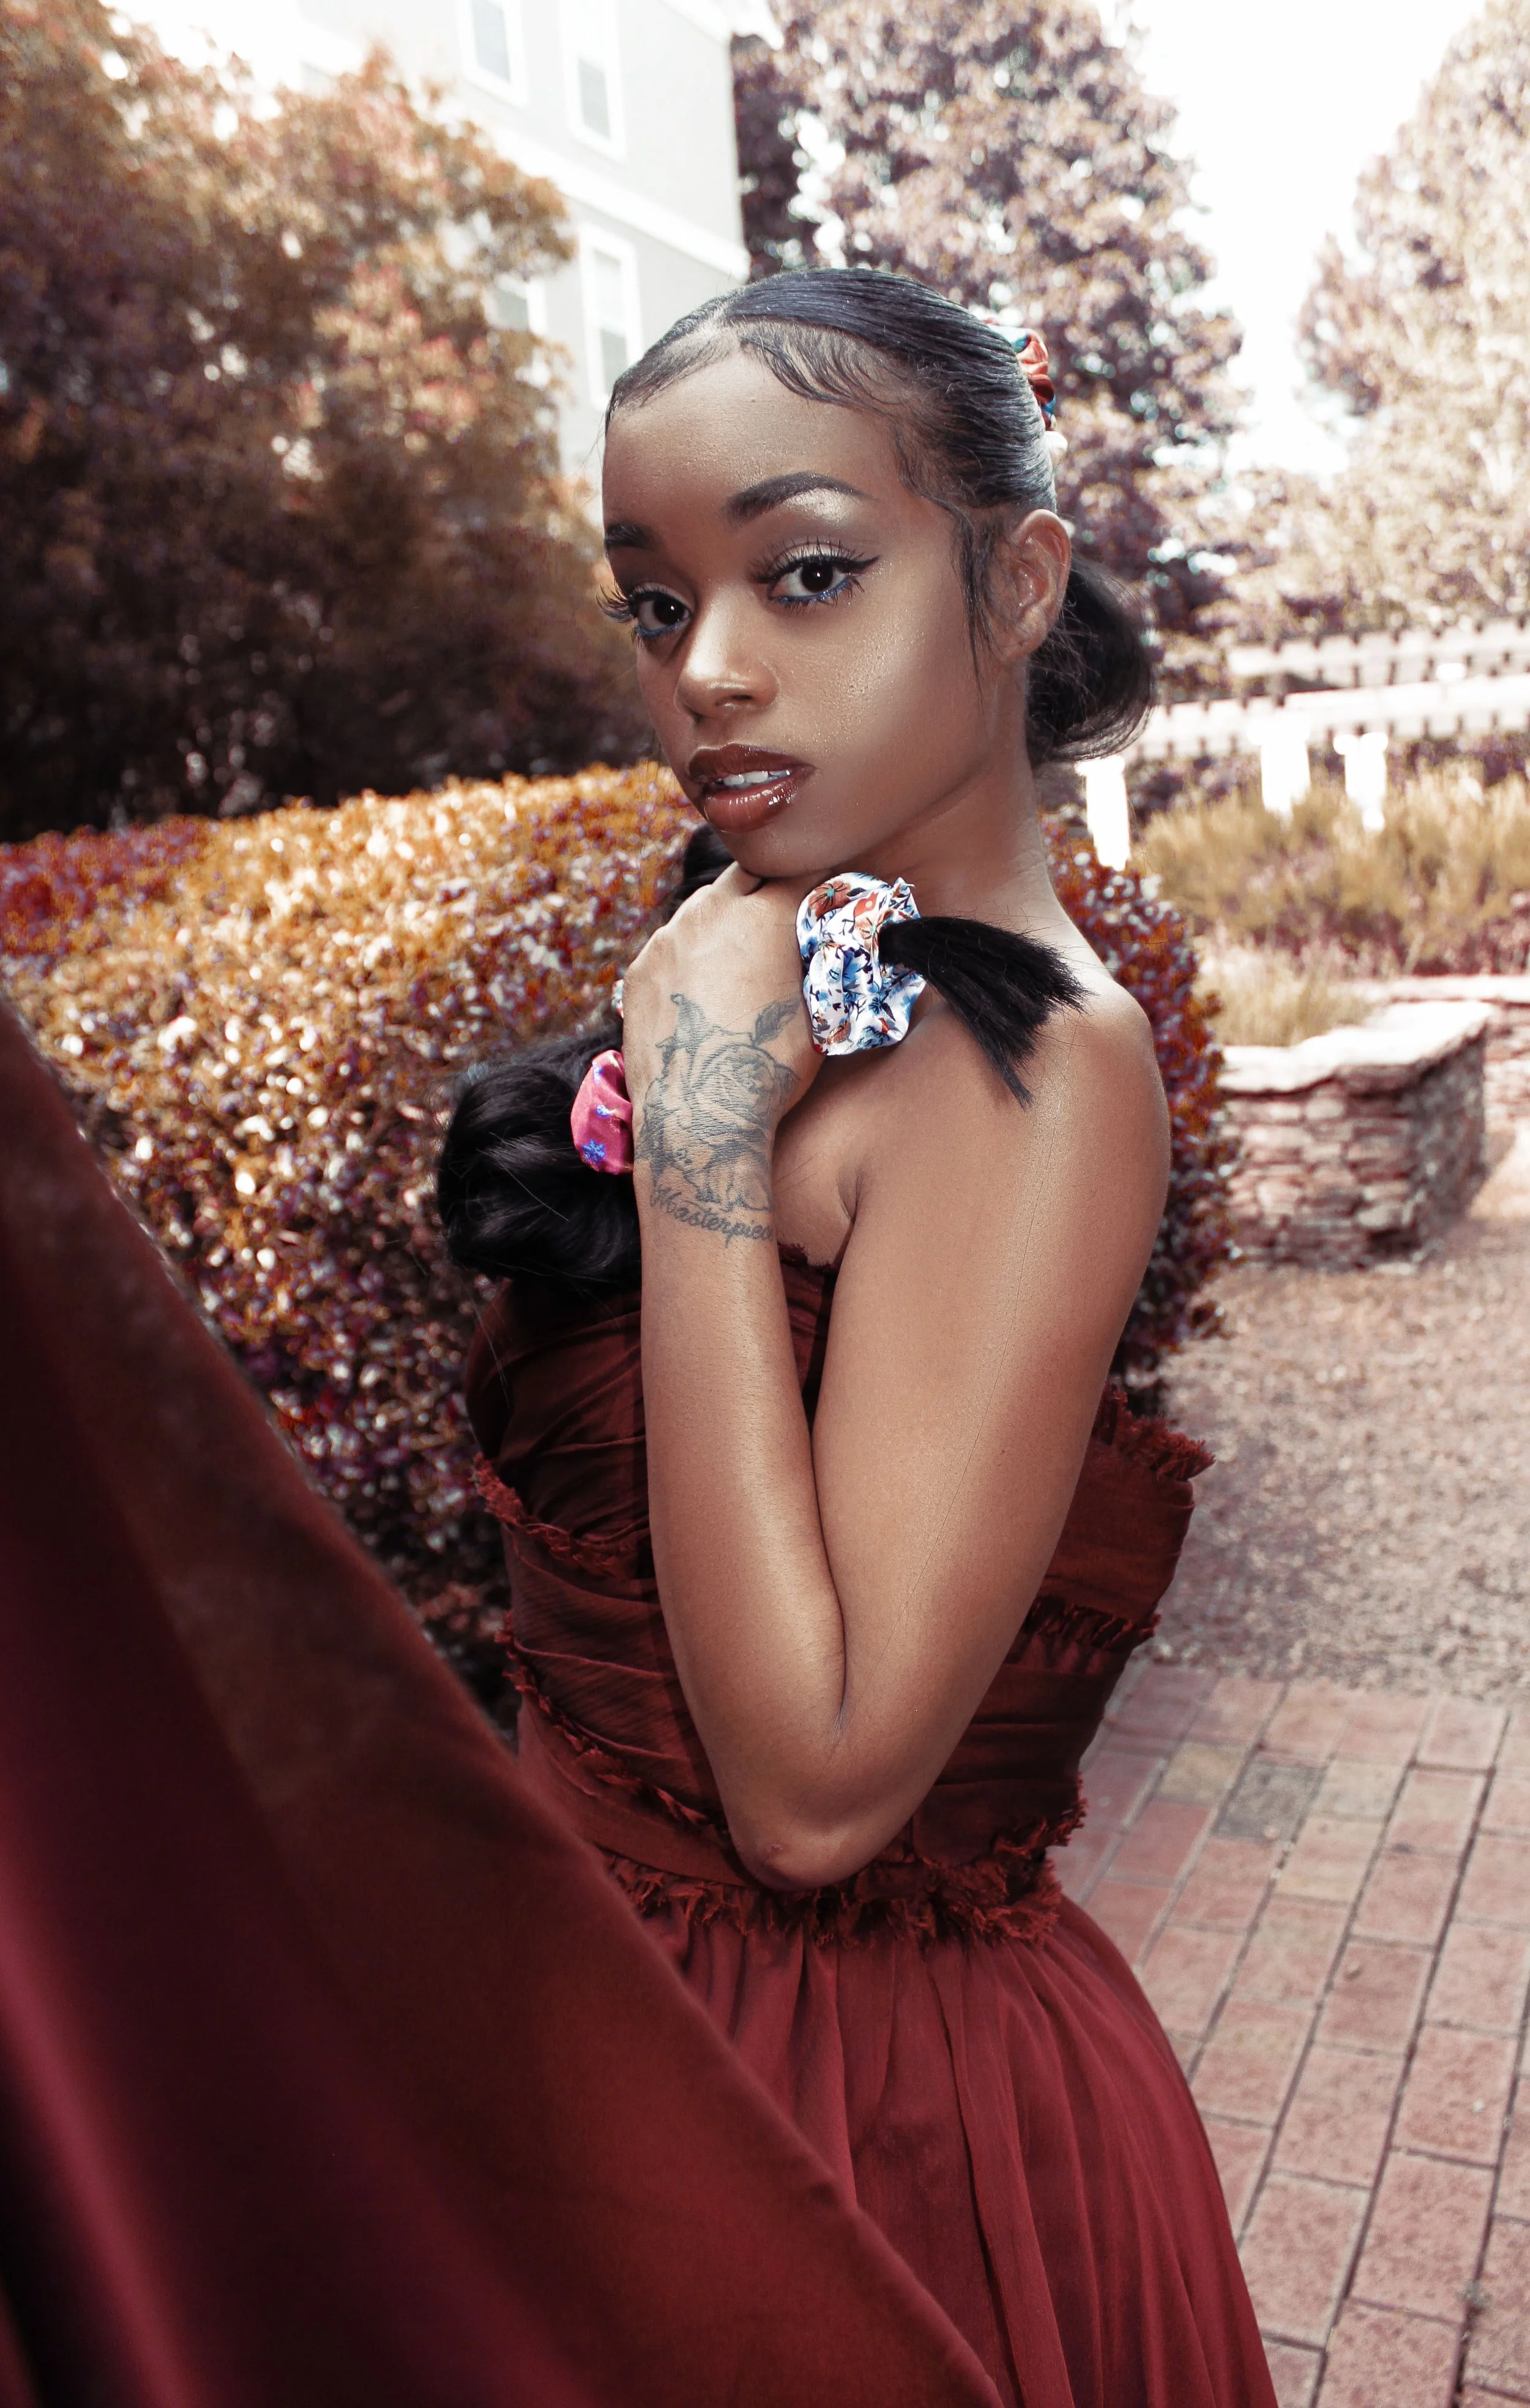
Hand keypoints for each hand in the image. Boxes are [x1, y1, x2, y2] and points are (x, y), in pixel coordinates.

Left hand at [621, 867, 820, 1242]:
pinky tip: (702, 990)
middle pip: (746, 875)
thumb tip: (833, 946)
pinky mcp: (639, 969)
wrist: (698, 1116)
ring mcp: (669, 938)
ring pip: (703, 908)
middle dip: (766, 888)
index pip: (800, 868)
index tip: (823, 891)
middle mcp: (712, 911)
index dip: (816, 878)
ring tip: (739, 957)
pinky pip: (671, 946)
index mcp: (767, 914)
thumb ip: (823, 964)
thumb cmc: (769, 1069)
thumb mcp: (822, 1012)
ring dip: (724, 921)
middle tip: (782, 915)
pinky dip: (689, 957)